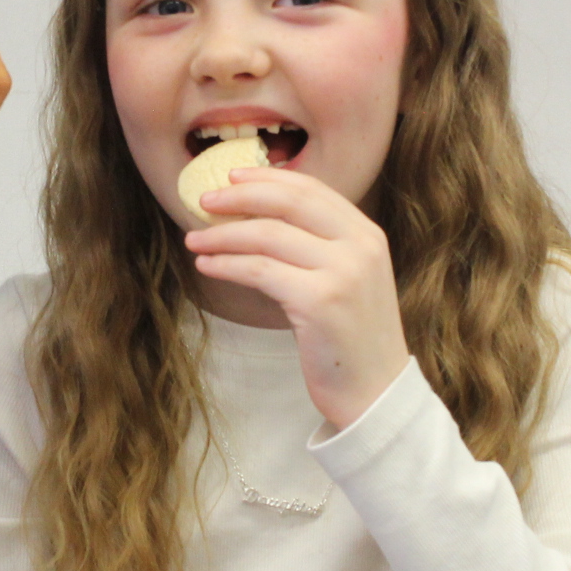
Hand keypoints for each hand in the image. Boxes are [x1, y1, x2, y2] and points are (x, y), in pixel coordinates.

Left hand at [185, 168, 410, 431]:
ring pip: (268, 235)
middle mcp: (360, 246)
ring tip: (195, 240)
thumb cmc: (351, 339)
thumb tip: (258, 217)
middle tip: (204, 200)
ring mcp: (342, 272)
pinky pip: (260, 271)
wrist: (376, 393)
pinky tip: (208, 266)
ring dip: (223, 235)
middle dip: (240, 196)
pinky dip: (227, 264)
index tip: (232, 178)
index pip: (312, 190)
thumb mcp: (348, 280)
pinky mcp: (319, 301)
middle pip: (289, 202)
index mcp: (367, 234)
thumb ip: (320, 247)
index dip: (267, 179)